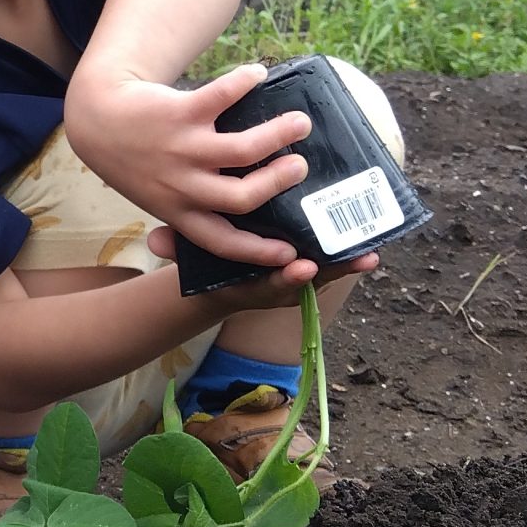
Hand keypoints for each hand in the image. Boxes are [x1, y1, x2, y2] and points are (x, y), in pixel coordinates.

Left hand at [68, 60, 319, 266]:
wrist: (96, 120)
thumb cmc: (138, 162)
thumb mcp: (159, 197)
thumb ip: (193, 210)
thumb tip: (248, 221)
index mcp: (180, 212)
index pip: (222, 242)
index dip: (258, 252)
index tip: (292, 254)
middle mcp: (182, 187)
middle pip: (241, 197)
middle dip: (278, 184)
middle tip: (301, 166)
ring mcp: (181, 150)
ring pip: (240, 150)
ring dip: (277, 135)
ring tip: (300, 123)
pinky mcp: (178, 113)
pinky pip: (219, 96)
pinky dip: (243, 82)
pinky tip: (258, 74)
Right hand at [139, 227, 379, 304]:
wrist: (218, 282)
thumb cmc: (204, 264)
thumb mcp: (186, 257)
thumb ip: (174, 248)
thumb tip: (155, 240)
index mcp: (249, 287)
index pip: (270, 285)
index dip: (287, 278)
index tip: (303, 269)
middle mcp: (275, 286)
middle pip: (308, 282)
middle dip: (332, 271)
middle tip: (356, 260)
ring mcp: (293, 279)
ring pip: (325, 273)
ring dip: (348, 263)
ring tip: (371, 253)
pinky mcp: (305, 266)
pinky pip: (330, 261)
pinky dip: (347, 253)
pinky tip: (370, 241)